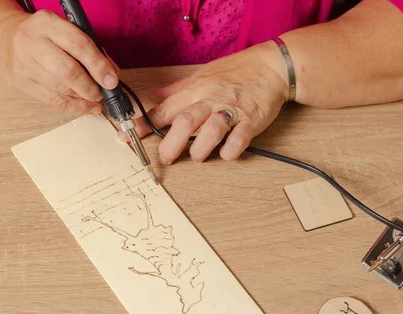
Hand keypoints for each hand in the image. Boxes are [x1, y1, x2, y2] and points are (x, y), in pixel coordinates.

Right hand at [0, 10, 118, 114]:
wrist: (3, 39)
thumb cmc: (42, 36)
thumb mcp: (63, 30)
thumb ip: (89, 48)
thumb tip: (110, 74)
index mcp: (47, 24)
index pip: (78, 44)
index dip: (98, 65)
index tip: (111, 80)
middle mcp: (33, 42)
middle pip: (67, 70)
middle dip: (90, 86)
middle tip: (101, 93)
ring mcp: (24, 64)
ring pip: (60, 88)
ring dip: (83, 98)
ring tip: (95, 99)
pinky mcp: (21, 83)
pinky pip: (52, 100)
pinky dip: (73, 107)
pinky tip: (85, 107)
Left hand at [136, 44, 287, 164]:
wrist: (272, 66)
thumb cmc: (238, 71)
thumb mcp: (203, 74)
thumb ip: (178, 89)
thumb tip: (154, 95)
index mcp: (196, 90)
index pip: (165, 108)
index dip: (146, 123)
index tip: (129, 135)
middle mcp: (211, 100)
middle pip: (185, 122)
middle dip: (171, 143)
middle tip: (165, 158)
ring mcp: (232, 110)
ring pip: (211, 131)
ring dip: (200, 149)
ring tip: (197, 156)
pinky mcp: (252, 120)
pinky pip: (239, 139)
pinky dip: (230, 150)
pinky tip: (227, 153)